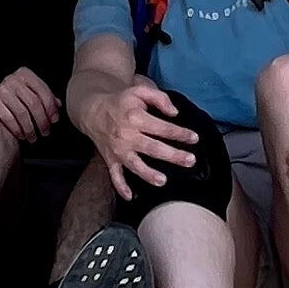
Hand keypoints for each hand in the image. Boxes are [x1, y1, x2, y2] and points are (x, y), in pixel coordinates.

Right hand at [0, 66, 61, 144]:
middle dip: (42, 121)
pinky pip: (8, 118)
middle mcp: (12, 79)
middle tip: (45, 132)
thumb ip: (46, 99)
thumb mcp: (32, 95)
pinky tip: (21, 135)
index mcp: (25, 74)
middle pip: (33, 103)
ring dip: (30, 128)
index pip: (43, 91)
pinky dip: (17, 129)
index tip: (54, 120)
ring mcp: (1, 89)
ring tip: (33, 136)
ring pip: (22, 112)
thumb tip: (58, 107)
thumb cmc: (15, 101)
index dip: (51, 108)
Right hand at [87, 79, 197, 200]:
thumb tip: (175, 113)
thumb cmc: (121, 102)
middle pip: (153, 148)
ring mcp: (118, 150)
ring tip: (163, 181)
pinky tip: (130, 196)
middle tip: (191, 160)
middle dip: (173, 155)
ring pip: (135, 165)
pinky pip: (115, 176)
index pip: (162, 127)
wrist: (94, 111)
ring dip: (148, 174)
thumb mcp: (140, 91)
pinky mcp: (111, 160)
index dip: (179, 133)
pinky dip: (121, 187)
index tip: (194, 138)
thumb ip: (160, 98)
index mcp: (135, 117)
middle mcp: (127, 135)